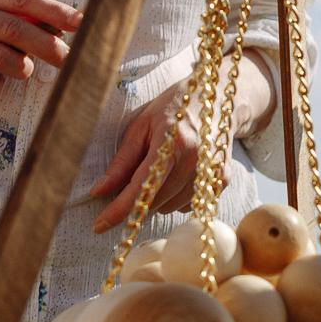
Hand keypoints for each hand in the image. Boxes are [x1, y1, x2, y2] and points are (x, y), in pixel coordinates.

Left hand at [90, 79, 202, 233]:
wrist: (216, 96)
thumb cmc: (173, 108)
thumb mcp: (140, 126)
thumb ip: (121, 162)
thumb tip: (98, 192)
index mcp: (173, 143)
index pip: (142, 187)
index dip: (119, 210)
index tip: (99, 226)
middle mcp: (196, 159)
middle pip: (156, 202)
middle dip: (136, 202)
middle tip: (128, 187)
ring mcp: (212, 171)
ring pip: (172, 207)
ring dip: (158, 200)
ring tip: (160, 172)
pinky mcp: (222, 179)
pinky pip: (189, 204)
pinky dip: (176, 197)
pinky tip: (177, 174)